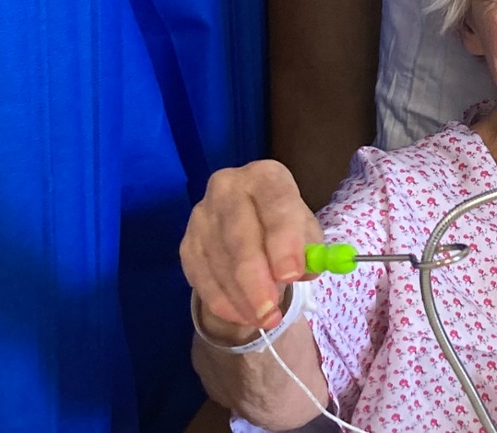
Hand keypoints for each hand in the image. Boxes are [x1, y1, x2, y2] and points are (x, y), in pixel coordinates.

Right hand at [181, 160, 322, 342]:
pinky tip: (241, 315)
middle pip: (239, 235)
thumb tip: (306, 270)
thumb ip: (309, 248)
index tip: (291, 276)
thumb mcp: (305, 232)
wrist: (250, 227)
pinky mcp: (187, 241)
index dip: (284, 240)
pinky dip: (221, 301)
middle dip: (256, 280)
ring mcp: (202, 214)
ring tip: (264, 319)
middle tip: (270, 313)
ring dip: (241, 297)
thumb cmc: (283, 228)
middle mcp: (228, 187)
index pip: (275, 202)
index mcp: (266, 177)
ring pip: (219, 261)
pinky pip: (200, 276)